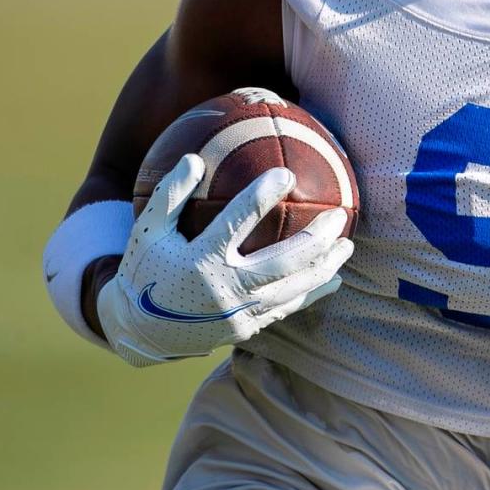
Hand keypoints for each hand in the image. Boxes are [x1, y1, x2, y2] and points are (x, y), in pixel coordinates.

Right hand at [97, 154, 353, 365]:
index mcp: (199, 261)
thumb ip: (170, 196)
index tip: (287, 174)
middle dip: (316, 239)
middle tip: (339, 216)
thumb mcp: (147, 232)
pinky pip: (288, 307)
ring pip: (293, 289)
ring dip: (324, 267)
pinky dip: (313, 292)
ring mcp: (239, 313)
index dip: (261, 197)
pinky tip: (333, 278)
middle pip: (282, 262)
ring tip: (348, 245)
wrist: (141, 331)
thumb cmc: (147, 271)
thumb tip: (194, 158)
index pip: (235, 223)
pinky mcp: (248, 328)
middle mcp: (224, 290)